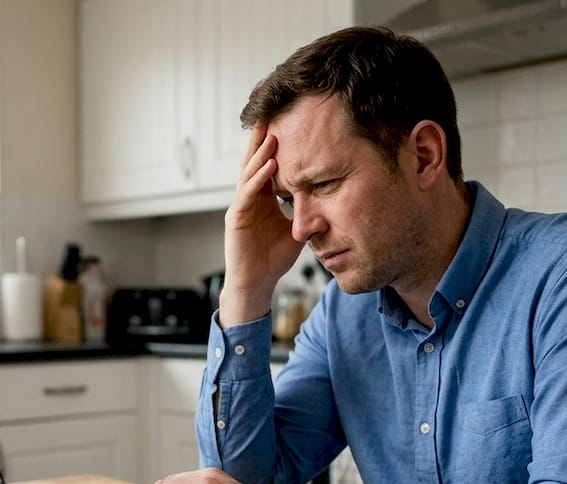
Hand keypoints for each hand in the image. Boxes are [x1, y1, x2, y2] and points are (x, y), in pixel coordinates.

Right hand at [219, 124, 302, 326]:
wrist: (256, 284)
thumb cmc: (273, 259)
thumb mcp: (297, 232)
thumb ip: (309, 216)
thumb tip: (331, 207)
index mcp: (263, 199)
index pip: (268, 166)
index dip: (275, 147)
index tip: (287, 126)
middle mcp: (250, 198)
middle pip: (255, 162)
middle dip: (263, 140)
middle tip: (273, 115)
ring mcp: (241, 207)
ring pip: (249, 173)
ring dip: (261, 153)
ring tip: (272, 133)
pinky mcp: (236, 218)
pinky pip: (247, 193)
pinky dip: (258, 178)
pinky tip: (270, 165)